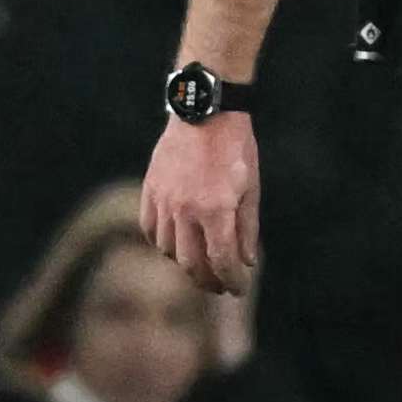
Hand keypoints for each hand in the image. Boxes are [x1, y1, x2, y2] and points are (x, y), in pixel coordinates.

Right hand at [142, 110, 261, 295]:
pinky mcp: (150, 189)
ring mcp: (164, 200)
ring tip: (199, 263)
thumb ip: (247, 229)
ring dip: (185, 263)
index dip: (232, 281)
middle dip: (207, 280)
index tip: (238, 289)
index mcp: (216, 210)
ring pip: (168, 249)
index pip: (222, 261)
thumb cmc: (235, 149)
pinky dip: (162, 242)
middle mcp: (186, 210)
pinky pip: (150, 228)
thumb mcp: (251, 189)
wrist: (205, 112)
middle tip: (219, 286)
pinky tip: (175, 243)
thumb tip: (246, 262)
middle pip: (191, 263)